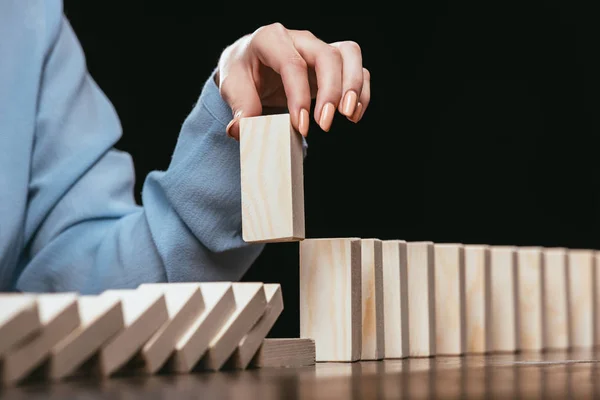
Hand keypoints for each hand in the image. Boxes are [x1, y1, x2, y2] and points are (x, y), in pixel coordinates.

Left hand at [215, 23, 370, 139]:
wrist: (250, 64)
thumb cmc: (243, 72)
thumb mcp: (232, 85)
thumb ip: (239, 106)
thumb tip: (241, 129)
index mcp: (271, 39)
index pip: (291, 64)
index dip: (299, 97)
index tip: (301, 126)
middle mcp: (300, 39)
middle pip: (327, 56)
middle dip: (331, 92)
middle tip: (325, 124)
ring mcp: (319, 49)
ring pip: (349, 55)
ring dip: (354, 87)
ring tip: (349, 116)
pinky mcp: (332, 64)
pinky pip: (357, 69)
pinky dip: (361, 92)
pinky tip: (353, 116)